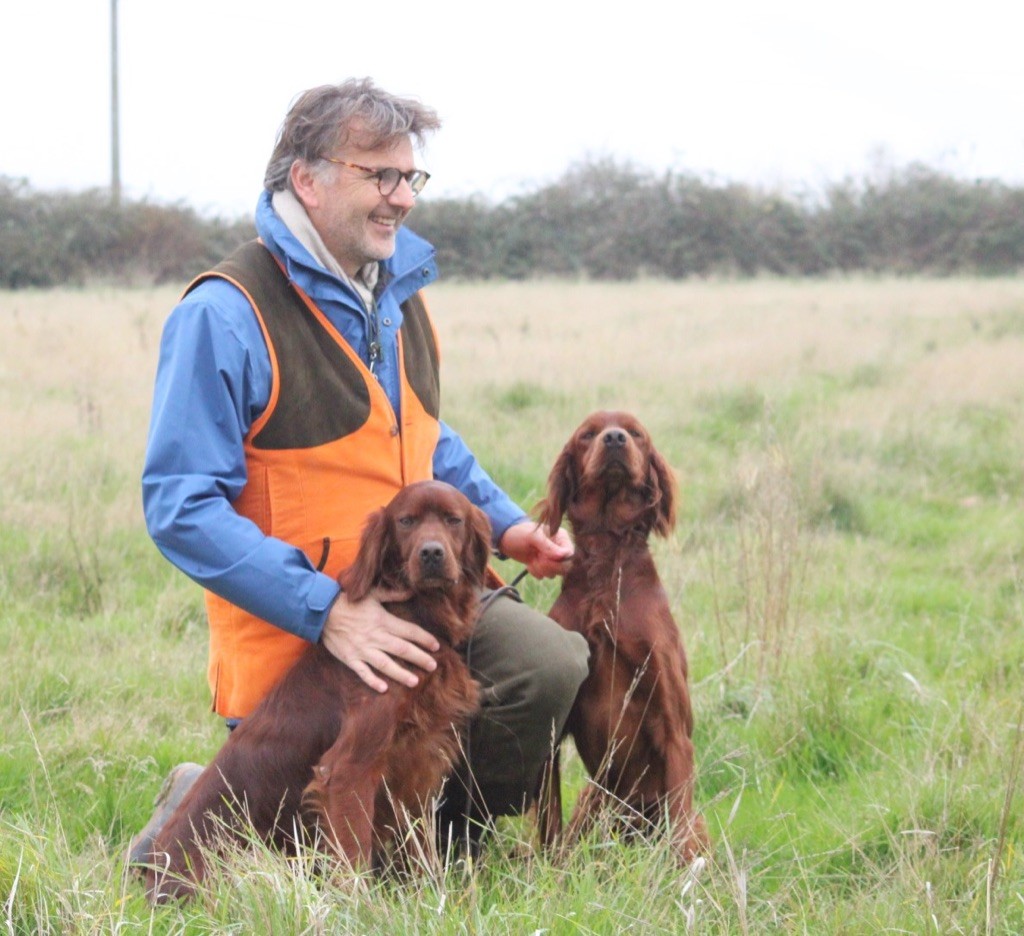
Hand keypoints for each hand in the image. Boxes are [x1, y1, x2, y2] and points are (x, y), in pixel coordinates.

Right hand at [320, 592, 439, 692]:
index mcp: (383, 621)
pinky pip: (363, 672)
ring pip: (385, 664)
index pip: (409, 631)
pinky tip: (384, 689)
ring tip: (415, 681)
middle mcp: (375, 637)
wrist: (322, 611)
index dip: (424, 639)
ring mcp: (362, 649)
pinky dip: (372, 681)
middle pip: (402, 649)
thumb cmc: (349, 601)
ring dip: (401, 674)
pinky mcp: (350, 658)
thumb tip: (411, 592)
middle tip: (433, 666)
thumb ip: (393, 594)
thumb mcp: (372, 594)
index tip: (436, 646)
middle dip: (419, 658)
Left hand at [499, 520, 573, 578]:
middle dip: (549, 566)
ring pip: (555, 573)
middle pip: (565, 566)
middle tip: (537, 558)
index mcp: (561, 537)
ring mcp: (552, 558)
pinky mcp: (544, 566)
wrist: (506, 539)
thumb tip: (563, 555)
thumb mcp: (533, 537)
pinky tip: (529, 563)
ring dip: (541, 569)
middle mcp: (559, 548)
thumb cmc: (520, 533)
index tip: (545, 556)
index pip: (570, 554)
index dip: (559, 559)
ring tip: (532, 559)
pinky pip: (545, 576)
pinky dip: (536, 572)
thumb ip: (548, 546)